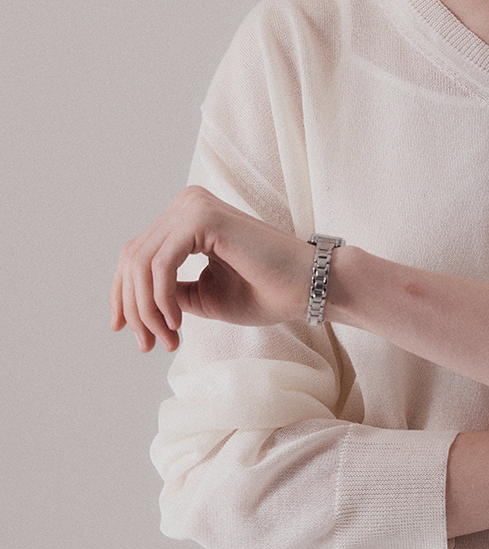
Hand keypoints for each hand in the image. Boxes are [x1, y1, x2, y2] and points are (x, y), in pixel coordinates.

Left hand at [111, 192, 313, 356]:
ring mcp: (193, 206)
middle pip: (132, 259)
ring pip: (141, 263)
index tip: (123, 331)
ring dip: (148, 310)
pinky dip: (161, 299)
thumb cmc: (263, 291)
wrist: (306, 287)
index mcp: (185, 217)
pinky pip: (161, 264)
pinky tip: (177, 323)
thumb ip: (171, 292)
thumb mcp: (203, 295)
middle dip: (134, 309)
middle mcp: (186, 203)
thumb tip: (136, 306)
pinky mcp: (204, 218)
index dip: (122, 295)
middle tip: (150, 345)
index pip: (135, 254)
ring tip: (167, 339)